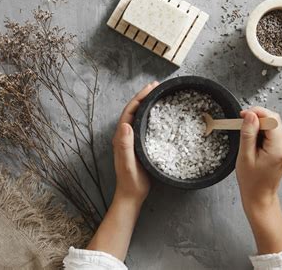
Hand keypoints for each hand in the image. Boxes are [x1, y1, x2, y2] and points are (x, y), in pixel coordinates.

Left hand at [112, 81, 158, 203]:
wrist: (131, 195)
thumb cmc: (131, 182)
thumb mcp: (128, 164)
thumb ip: (125, 146)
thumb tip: (126, 125)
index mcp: (121, 137)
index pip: (130, 111)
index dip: (139, 98)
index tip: (151, 88)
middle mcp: (124, 136)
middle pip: (134, 110)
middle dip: (144, 96)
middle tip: (157, 86)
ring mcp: (131, 140)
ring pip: (139, 116)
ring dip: (147, 104)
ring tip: (158, 95)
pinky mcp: (138, 145)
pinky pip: (144, 125)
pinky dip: (151, 115)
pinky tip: (159, 115)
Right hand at [236, 106, 281, 210]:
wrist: (260, 195)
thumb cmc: (252, 181)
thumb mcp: (245, 156)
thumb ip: (248, 133)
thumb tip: (250, 115)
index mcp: (279, 148)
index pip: (272, 119)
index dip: (256, 113)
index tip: (242, 115)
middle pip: (274, 120)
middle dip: (257, 119)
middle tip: (242, 126)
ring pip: (273, 125)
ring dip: (259, 127)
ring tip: (248, 141)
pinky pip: (273, 132)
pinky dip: (262, 133)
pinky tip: (255, 143)